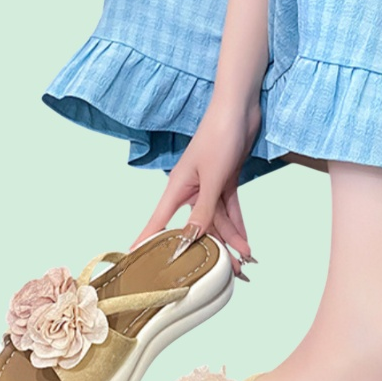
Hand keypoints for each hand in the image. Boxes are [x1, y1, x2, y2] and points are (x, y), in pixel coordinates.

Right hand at [131, 101, 261, 276]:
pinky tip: (246, 242)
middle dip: (210, 250)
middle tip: (224, 272)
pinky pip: (230, 210)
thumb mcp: (212, 177)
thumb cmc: (219, 134)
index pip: (158, 221)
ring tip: (245, 262)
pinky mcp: (225, 182)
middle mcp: (190, 191)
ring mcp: (208, 187)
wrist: (240, 108)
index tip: (135, 259)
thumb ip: (205, 210)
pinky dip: (238, 225)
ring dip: (231, 240)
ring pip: (218, 222)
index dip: (148, 241)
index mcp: (178, 188)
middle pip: (196, 228)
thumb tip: (192, 237)